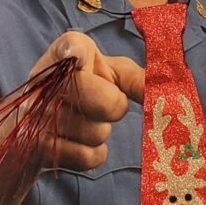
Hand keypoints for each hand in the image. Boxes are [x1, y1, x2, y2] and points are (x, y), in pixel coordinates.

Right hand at [30, 32, 144, 171]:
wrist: (41, 120)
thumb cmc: (87, 87)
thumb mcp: (112, 73)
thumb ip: (136, 78)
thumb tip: (168, 94)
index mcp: (66, 53)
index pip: (70, 47)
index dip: (77, 52)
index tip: (80, 55)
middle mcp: (46, 81)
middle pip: (106, 102)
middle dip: (115, 107)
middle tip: (107, 102)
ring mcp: (37, 116)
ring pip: (97, 133)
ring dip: (100, 132)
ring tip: (85, 120)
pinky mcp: (37, 147)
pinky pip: (87, 157)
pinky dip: (92, 153)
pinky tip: (81, 141)